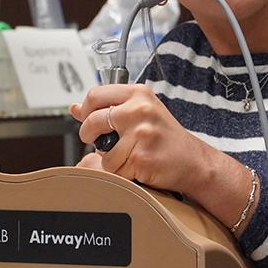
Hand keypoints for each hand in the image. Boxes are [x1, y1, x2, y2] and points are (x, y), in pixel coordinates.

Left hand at [70, 84, 219, 195]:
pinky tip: (138, 166)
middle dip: (89, 135)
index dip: (85, 110)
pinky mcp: (141, 157)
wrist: (194, 161)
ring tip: (130, 156)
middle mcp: (140, 109)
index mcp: (138, 94)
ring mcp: (141, 133)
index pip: (95, 95)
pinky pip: (115, 169)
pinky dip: (122, 173)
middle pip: (92, 121)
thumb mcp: (140, 113)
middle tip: (98, 141)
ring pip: (102, 151)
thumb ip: (108, 108)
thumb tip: (74, 108)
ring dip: (110, 160)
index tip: (87, 119)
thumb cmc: (165, 137)